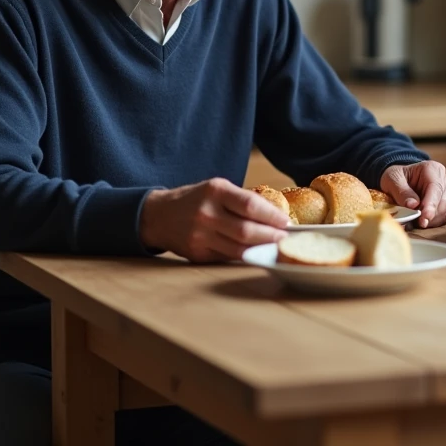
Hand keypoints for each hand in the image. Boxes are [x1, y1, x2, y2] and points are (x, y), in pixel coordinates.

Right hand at [139, 178, 289, 261]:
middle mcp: (206, 214)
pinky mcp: (197, 254)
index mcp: (215, 191)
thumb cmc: (196, 199)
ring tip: (275, 247)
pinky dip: (245, 256)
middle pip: (246, 231)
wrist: (159, 216)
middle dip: (271, 237)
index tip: (286, 222)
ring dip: (261, 249)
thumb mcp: (217, 189)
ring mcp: (200, 236)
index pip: (250, 205)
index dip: (272, 216)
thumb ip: (242, 200)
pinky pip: (227, 257)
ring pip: (239, 248)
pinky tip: (255, 253)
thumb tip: (276, 216)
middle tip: (285, 239)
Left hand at [381, 161, 445, 227]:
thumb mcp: (393, 180)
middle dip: (431, 215)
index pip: (436, 188)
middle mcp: (444, 180)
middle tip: (416, 223)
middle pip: (444, 202)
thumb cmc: (397, 178)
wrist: (400, 180)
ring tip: (416, 222)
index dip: (431, 205)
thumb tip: (413, 205)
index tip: (424, 217)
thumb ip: (402, 192)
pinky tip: (422, 222)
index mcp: (432, 169)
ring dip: (433, 220)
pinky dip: (435, 223)